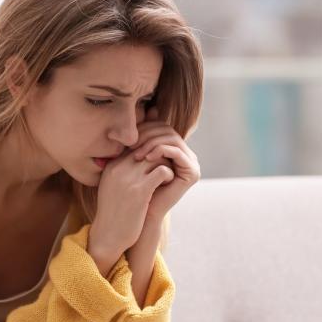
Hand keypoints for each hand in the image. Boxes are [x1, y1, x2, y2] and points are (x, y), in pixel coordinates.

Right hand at [88, 149, 173, 271]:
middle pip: (147, 148)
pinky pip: (163, 171)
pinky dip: (169, 175)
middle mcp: (118, 168)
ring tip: (167, 176)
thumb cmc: (114, 213)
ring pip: (157, 157)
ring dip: (166, 165)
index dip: (150, 153)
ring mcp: (129, 179)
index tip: (156, 164)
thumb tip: (143, 159)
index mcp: (111, 166)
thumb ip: (123, 171)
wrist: (108, 236)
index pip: (136, 146)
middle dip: (160, 156)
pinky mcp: (140, 191)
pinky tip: (168, 183)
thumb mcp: (112, 187)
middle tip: (166, 168)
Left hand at [130, 107, 199, 226]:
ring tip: (136, 154)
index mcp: (175, 149)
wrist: (141, 213)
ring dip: (151, 143)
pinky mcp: (193, 172)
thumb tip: (151, 108)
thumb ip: (143, 135)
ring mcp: (192, 163)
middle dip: (147, 135)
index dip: (144, 129)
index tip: (128, 138)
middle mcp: (186, 154)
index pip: (161, 127)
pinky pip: (176, 152)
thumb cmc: (135, 186)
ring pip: (172, 139)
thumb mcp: (137, 156)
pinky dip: (160, 151)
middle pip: (168, 131)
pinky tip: (146, 158)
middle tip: (131, 145)